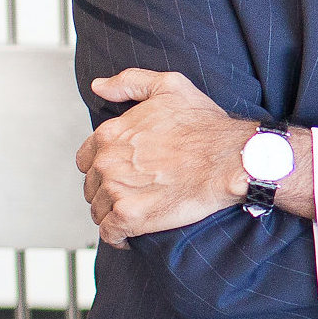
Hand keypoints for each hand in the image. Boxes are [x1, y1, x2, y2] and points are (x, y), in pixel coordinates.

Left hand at [76, 69, 254, 247]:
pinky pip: (110, 234)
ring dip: (114, 213)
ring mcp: (116, 190)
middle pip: (92, 186)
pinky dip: (120, 236)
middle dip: (110, 190)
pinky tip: (135, 232)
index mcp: (110, 133)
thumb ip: (129, 82)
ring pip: (99, 211)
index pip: (87, 158)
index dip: (106, 165)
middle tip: (138, 191)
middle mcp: (107, 162)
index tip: (127, 170)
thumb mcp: (170, 87)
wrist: (230, 158)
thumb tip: (99, 87)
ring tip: (140, 210)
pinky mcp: (129, 217)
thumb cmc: (205, 125)